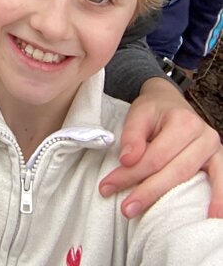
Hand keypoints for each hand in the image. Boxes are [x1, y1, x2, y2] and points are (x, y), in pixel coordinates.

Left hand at [99, 77, 222, 217]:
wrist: (169, 101)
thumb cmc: (153, 110)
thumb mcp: (138, 113)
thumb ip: (132, 135)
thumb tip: (127, 160)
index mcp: (182, 121)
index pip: (154, 155)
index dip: (131, 173)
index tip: (108, 186)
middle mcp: (203, 134)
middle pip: (173, 170)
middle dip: (147, 191)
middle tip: (126, 208)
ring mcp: (214, 148)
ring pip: (189, 179)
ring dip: (168, 199)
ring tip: (154, 218)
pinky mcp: (219, 160)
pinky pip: (221, 180)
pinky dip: (219, 200)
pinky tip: (211, 217)